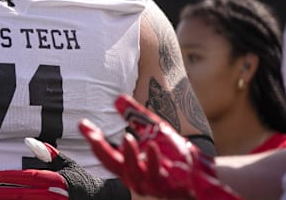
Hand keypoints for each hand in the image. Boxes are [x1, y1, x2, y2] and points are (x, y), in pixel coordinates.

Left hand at [0, 138, 128, 199]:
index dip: (12, 177)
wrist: (104, 199)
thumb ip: (48, 154)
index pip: (31, 177)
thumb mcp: (67, 164)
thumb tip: (29, 141)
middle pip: (27, 195)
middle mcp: (59, 195)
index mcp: (60, 180)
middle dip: (6, 193)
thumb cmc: (81, 181)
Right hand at [78, 94, 241, 199]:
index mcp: (130, 164)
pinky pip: (160, 174)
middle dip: (101, 149)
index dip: (93, 139)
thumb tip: (117, 98)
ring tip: (126, 138)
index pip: (106, 154)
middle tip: (91, 134)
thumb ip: (136, 115)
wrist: (204, 172)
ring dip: (130, 156)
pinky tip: (152, 145)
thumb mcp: (154, 130)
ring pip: (134, 173)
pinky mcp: (171, 186)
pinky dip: (154, 161)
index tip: (82, 124)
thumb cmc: (176, 154)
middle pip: (113, 165)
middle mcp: (137, 177)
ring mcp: (153, 183)